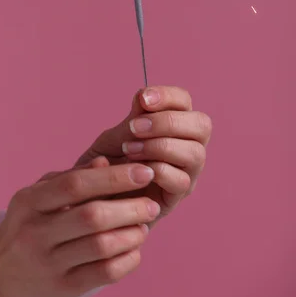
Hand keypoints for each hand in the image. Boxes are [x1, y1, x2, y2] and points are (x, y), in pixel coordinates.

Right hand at [0, 159, 159, 296]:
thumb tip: (106, 162)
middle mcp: (36, 233)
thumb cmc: (27, 224)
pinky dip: (127, 260)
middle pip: (92, 217)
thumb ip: (71, 177)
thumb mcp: (38, 195)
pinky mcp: (62, 289)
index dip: (114, 177)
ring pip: (101, 247)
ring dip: (131, 234)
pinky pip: (103, 274)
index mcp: (30, 202)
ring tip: (144, 226)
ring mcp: (47, 264)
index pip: (76, 185)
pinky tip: (134, 249)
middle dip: (130, 208)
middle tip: (152, 204)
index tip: (144, 172)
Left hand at [75, 86, 211, 223]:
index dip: (168, 96)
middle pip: (202, 124)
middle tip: (134, 128)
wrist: (94, 200)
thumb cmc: (108, 165)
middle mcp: (188, 146)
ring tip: (129, 150)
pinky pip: (181, 180)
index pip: (184, 101)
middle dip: (167, 122)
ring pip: (195, 153)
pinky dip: (158, 171)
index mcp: (174, 124)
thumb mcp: (114, 138)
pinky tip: (136, 171)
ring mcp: (187, 173)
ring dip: (159, 147)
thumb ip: (131, 120)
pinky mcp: (177, 196)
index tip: (143, 99)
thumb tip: (144, 97)